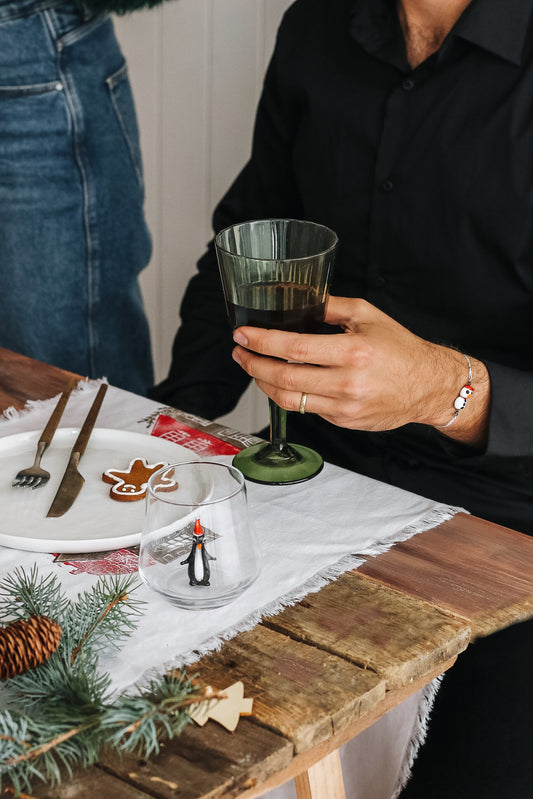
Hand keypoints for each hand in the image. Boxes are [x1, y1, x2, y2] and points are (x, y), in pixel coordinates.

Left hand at [232, 297, 489, 445]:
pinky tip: (283, 382)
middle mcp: (347, 383)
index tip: (243, 336)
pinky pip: (308, 410)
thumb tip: (298, 301)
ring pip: (290, 401)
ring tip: (254, 368)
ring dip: (265, 384)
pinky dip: (289, 395)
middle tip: (240, 353)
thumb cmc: (401, 349)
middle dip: (254, 365)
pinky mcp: (344, 421)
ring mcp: (345, 407)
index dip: (262, 342)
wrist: (428, 386)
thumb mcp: (369, 315)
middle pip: (284, 378)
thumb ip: (331, 307)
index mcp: (353, 351)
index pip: (294, 349)